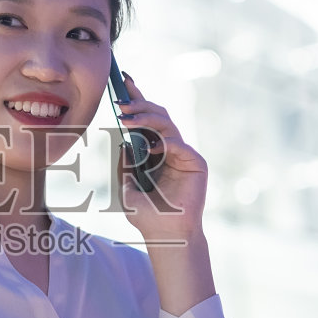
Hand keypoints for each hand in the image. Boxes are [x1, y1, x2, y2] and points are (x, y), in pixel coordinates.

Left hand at [113, 72, 206, 242]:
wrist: (166, 237)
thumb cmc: (147, 216)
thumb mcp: (126, 186)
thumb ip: (125, 163)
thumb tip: (123, 140)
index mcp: (155, 151)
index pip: (147, 119)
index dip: (137, 98)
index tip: (123, 81)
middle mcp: (170, 149)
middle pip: (158, 116)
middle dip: (139, 105)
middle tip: (121, 103)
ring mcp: (184, 155)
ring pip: (167, 125)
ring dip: (146, 119)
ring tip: (127, 120)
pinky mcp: (196, 163)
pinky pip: (178, 144)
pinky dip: (163, 142)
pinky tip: (149, 147)